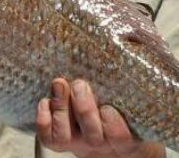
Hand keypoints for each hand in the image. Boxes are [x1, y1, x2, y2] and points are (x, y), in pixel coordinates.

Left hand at [36, 78, 164, 157]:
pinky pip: (48, 137)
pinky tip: (45, 101)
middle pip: (93, 134)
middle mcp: (100, 142)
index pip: (119, 135)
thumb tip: (130, 34)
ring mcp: (78, 143)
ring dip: (61, 107)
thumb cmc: (123, 107)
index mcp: (124, 135)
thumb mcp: (133, 94)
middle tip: (80, 84)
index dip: (112, 122)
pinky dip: (43, 119)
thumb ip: (135, 71)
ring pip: (66, 136)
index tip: (108, 106)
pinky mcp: (59, 141)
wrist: (109, 139)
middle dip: (84, 107)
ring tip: (60, 84)